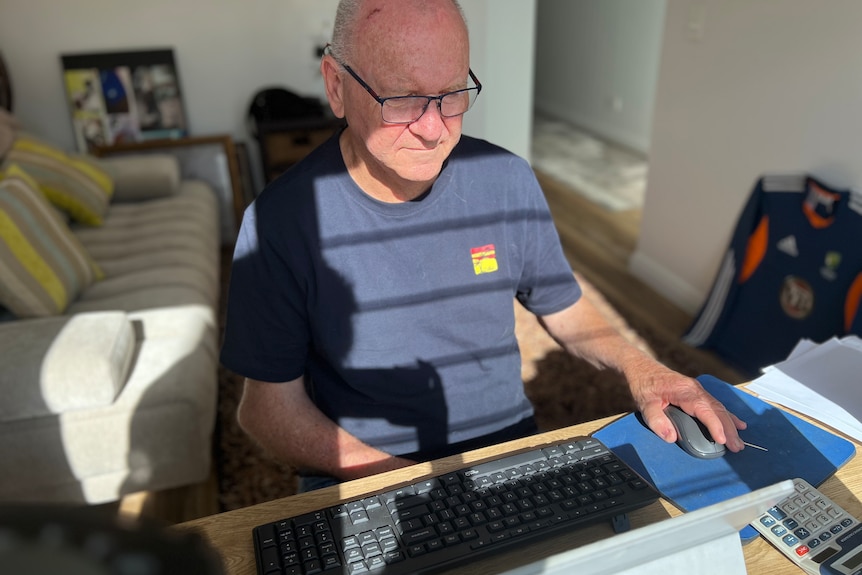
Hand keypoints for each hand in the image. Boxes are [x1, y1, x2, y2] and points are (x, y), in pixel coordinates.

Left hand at [628, 366, 746, 451]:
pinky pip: (715, 405)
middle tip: (737, 447)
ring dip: (730, 425)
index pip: (705, 410)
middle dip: (729, 429)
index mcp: (685, 391)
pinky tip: (737, 424)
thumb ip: (656, 420)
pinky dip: (726, 416)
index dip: (715, 426)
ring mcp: (698, 390)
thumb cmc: (644, 385)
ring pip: (719, 408)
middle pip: (717, 410)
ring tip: (739, 442)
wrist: (642, 368)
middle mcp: (695, 389)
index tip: (722, 440)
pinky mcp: (697, 393)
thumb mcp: (645, 403)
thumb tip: (671, 437)